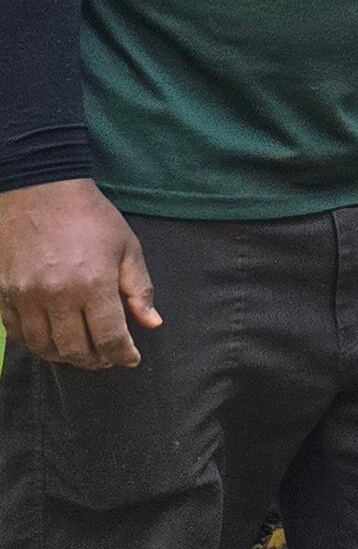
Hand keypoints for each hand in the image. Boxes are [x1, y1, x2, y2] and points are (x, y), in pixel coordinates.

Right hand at [0, 178, 161, 366]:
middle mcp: (56, 295)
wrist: (39, 188)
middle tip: (106, 357)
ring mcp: (25, 295)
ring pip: (43, 347)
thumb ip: (139, 289)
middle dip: (95, 360)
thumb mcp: (126, 247)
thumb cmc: (89, 216)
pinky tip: (50, 338)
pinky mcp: (4, 292)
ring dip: (64, 356)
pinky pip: (16, 333)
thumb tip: (152, 323)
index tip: (130, 358)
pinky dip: (35, 343)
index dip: (122, 356)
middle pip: (74, 350)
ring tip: (80, 350)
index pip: (109, 338)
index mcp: (92, 284)